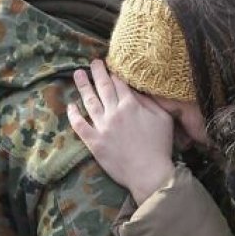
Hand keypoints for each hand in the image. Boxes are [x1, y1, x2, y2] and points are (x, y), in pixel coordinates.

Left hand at [68, 60, 174, 202]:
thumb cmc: (160, 146)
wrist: (149, 172)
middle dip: (97, 72)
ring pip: (89, 102)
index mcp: (131, 105)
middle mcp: (114, 112)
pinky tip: (70, 106)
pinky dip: (73, 114)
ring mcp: (102, 127)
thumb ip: (150, 102)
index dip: (114, 72)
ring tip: (77, 74)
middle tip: (92, 62)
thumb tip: (137, 90)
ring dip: (83, 86)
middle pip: (103, 87)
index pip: (119, 83)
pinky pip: (79, 125)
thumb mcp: (163, 118)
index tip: (109, 65)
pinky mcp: (94, 142)